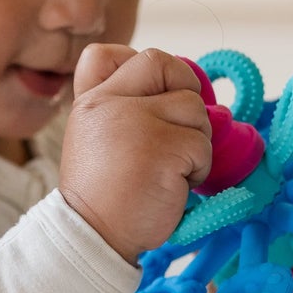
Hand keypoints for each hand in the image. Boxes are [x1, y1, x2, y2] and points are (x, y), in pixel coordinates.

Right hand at [59, 45, 211, 265]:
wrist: (94, 238)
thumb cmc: (104, 195)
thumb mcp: (95, 140)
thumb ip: (122, 110)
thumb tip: (185, 94)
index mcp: (90, 102)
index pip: (106, 55)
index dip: (141, 68)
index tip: (154, 96)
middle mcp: (110, 104)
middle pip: (163, 64)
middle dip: (185, 90)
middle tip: (182, 127)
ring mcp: (136, 123)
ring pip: (194, 108)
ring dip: (195, 140)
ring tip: (171, 169)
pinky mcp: (164, 149)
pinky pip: (202, 144)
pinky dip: (199, 168)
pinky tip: (175, 185)